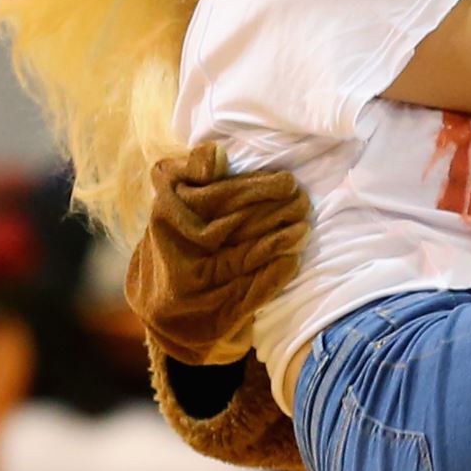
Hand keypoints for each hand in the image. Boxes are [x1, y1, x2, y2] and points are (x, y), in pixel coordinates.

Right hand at [125, 143, 311, 364]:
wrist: (165, 317)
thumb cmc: (176, 246)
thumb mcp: (171, 208)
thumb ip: (187, 174)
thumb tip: (216, 152)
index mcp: (165, 220)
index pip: (219, 197)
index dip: (257, 188)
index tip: (287, 181)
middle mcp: (176, 255)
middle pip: (237, 225)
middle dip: (278, 211)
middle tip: (304, 201)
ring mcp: (195, 290)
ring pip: (247, 257)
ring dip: (283, 239)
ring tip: (305, 226)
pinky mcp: (215, 318)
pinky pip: (252, 293)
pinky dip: (276, 274)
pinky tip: (294, 258)